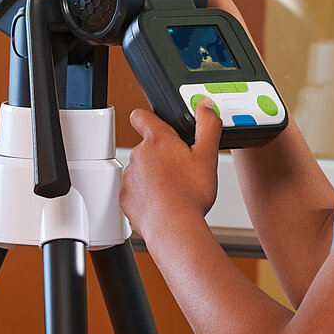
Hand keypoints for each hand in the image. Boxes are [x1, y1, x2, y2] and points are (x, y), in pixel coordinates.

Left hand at [120, 98, 222, 240]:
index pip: (141, 116)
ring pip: (141, 170)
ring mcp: (130, 177)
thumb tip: (205, 105)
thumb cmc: (190, 195)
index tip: (158, 125)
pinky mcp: (126, 198)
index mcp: (158, 140)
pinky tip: (163, 202)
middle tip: (180, 168)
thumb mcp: (208, 156)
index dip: (149, 118)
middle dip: (161, 154)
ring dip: (153, 175)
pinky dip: (146, 195)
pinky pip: (135, 191)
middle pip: (147, 146)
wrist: (175, 228)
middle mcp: (139, 155)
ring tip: (174, 188)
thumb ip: (207, 125)